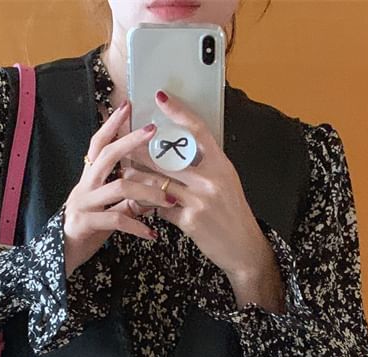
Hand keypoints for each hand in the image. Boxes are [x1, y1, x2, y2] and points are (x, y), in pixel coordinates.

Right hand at [62, 101, 178, 277]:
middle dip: (130, 140)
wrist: (60, 257)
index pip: (99, 144)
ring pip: (118, 187)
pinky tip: (153, 234)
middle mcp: (84, 186)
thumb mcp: (108, 209)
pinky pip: (116, 220)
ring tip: (170, 199)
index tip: (128, 105)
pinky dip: (137, 226)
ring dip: (148, 192)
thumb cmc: (87, 229)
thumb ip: (127, 198)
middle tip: (152, 129)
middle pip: (106, 155)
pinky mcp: (85, 224)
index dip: (112, 124)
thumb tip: (154, 188)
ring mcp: (83, 204)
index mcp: (89, 178)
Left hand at [123, 90, 270, 282]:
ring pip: (158, 182)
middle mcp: (212, 179)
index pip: (199, 131)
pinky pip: (161, 208)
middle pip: (169, 157)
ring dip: (138, 178)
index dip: (179, 112)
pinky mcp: (191, 220)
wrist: (243, 248)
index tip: (160, 98)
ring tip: (125, 172)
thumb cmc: (232, 214)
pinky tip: (142, 205)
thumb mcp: (226, 184)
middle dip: (141, 150)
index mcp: (222, 165)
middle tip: (124, 141)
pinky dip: (150, 206)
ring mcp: (201, 200)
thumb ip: (205, 167)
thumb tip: (178, 153)